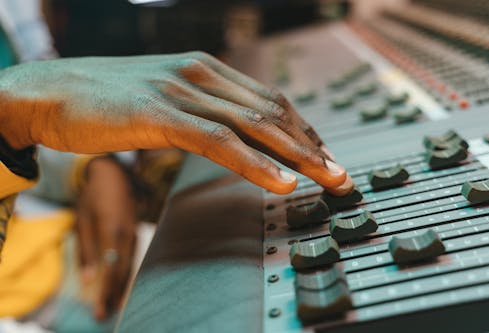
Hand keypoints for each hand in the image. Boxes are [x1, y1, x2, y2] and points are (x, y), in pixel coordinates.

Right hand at [0, 52, 351, 193]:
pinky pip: (217, 141)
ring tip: (328, 180)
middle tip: (342, 174)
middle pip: (273, 112)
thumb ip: (202, 111)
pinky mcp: (160, 113)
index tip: (324, 156)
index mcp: (206, 70)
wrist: (54, 90)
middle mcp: (201, 75)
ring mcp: (182, 91)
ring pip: (254, 125)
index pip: (270, 100)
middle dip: (313, 146)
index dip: (303, 130)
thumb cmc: (109, 98)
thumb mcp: (167, 98)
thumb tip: (230, 135)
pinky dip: (253, 163)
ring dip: (298, 155)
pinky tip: (279, 182)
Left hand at [76, 156, 135, 319]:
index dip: (105, 291)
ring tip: (115, 304)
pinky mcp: (135, 231)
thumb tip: (89, 278)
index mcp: (112, 231)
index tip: (99, 310)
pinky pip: (133, 257)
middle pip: (123, 271)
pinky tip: (122, 283)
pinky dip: (127, 272)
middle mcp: (127, 235)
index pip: (111, 269)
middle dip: (114, 294)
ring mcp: (134, 232)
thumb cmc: (93, 195)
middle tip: (105, 314)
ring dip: (123, 286)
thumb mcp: (82, 220)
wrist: (114, 173)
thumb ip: (85, 250)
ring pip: (130, 265)